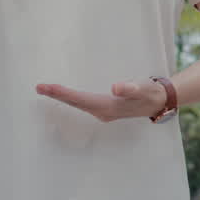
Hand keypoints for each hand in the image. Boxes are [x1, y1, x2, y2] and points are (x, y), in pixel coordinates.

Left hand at [35, 80, 167, 121]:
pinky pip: (83, 103)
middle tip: (39, 87)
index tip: (46, 87)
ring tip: (47, 90)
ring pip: (78, 104)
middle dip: (57, 95)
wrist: (160, 102)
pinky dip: (72, 98)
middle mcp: (102, 111)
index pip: (79, 99)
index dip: (62, 93)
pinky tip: (66, 95)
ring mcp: (103, 111)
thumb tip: (115, 88)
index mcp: (107, 107)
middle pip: (75, 103)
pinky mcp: (105, 108)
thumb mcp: (142, 88)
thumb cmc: (151, 93)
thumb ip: (130, 88)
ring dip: (63, 97)